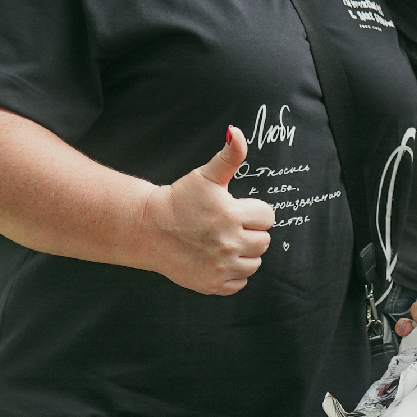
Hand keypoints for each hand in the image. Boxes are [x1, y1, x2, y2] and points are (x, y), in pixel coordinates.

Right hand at [144, 126, 274, 295]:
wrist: (149, 228)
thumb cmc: (178, 200)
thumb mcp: (205, 175)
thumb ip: (230, 156)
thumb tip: (238, 133)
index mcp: (232, 215)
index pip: (267, 216)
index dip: (253, 212)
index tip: (236, 210)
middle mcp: (230, 243)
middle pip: (263, 241)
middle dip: (250, 232)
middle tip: (228, 226)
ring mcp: (222, 266)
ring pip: (254, 263)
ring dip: (244, 253)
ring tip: (223, 242)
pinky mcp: (213, 284)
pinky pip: (240, 282)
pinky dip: (232, 272)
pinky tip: (217, 258)